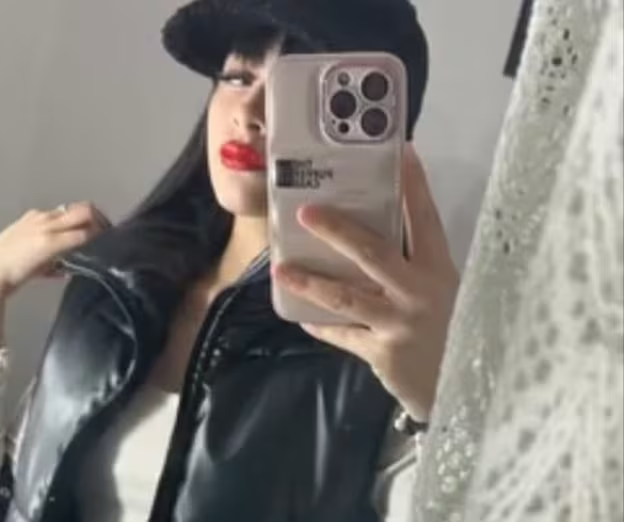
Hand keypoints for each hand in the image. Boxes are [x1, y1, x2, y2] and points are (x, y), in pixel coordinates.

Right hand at [0, 202, 108, 335]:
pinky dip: (94, 239)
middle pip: (81, 208)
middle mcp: (42, 218)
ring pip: (84, 216)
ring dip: (100, 227)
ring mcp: (47, 228)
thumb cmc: (3, 270)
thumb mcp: (27, 258)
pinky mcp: (51, 243)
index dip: (87, 219)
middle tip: (110, 234)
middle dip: (100, 219)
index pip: (68, 210)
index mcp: (34, 218)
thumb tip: (63, 269)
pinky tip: (101, 248)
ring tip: (109, 240)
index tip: (98, 230)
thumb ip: (46, 260)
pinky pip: (81, 235)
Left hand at [273, 146, 458, 420]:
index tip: (401, 153)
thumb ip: (416, 266)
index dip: (414, 187)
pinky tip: (299, 314)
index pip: (426, 220)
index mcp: (439, 270)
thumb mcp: (445, 292)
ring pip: (347, 297)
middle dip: (338, 230)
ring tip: (281, 269)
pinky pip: (343, 334)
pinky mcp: (383, 352)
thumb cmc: (453, 330)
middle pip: (374, 253)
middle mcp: (420, 293)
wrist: (466, 388)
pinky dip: (320, 324)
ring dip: (311, 282)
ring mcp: (400, 323)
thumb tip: (375, 232)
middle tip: (307, 212)